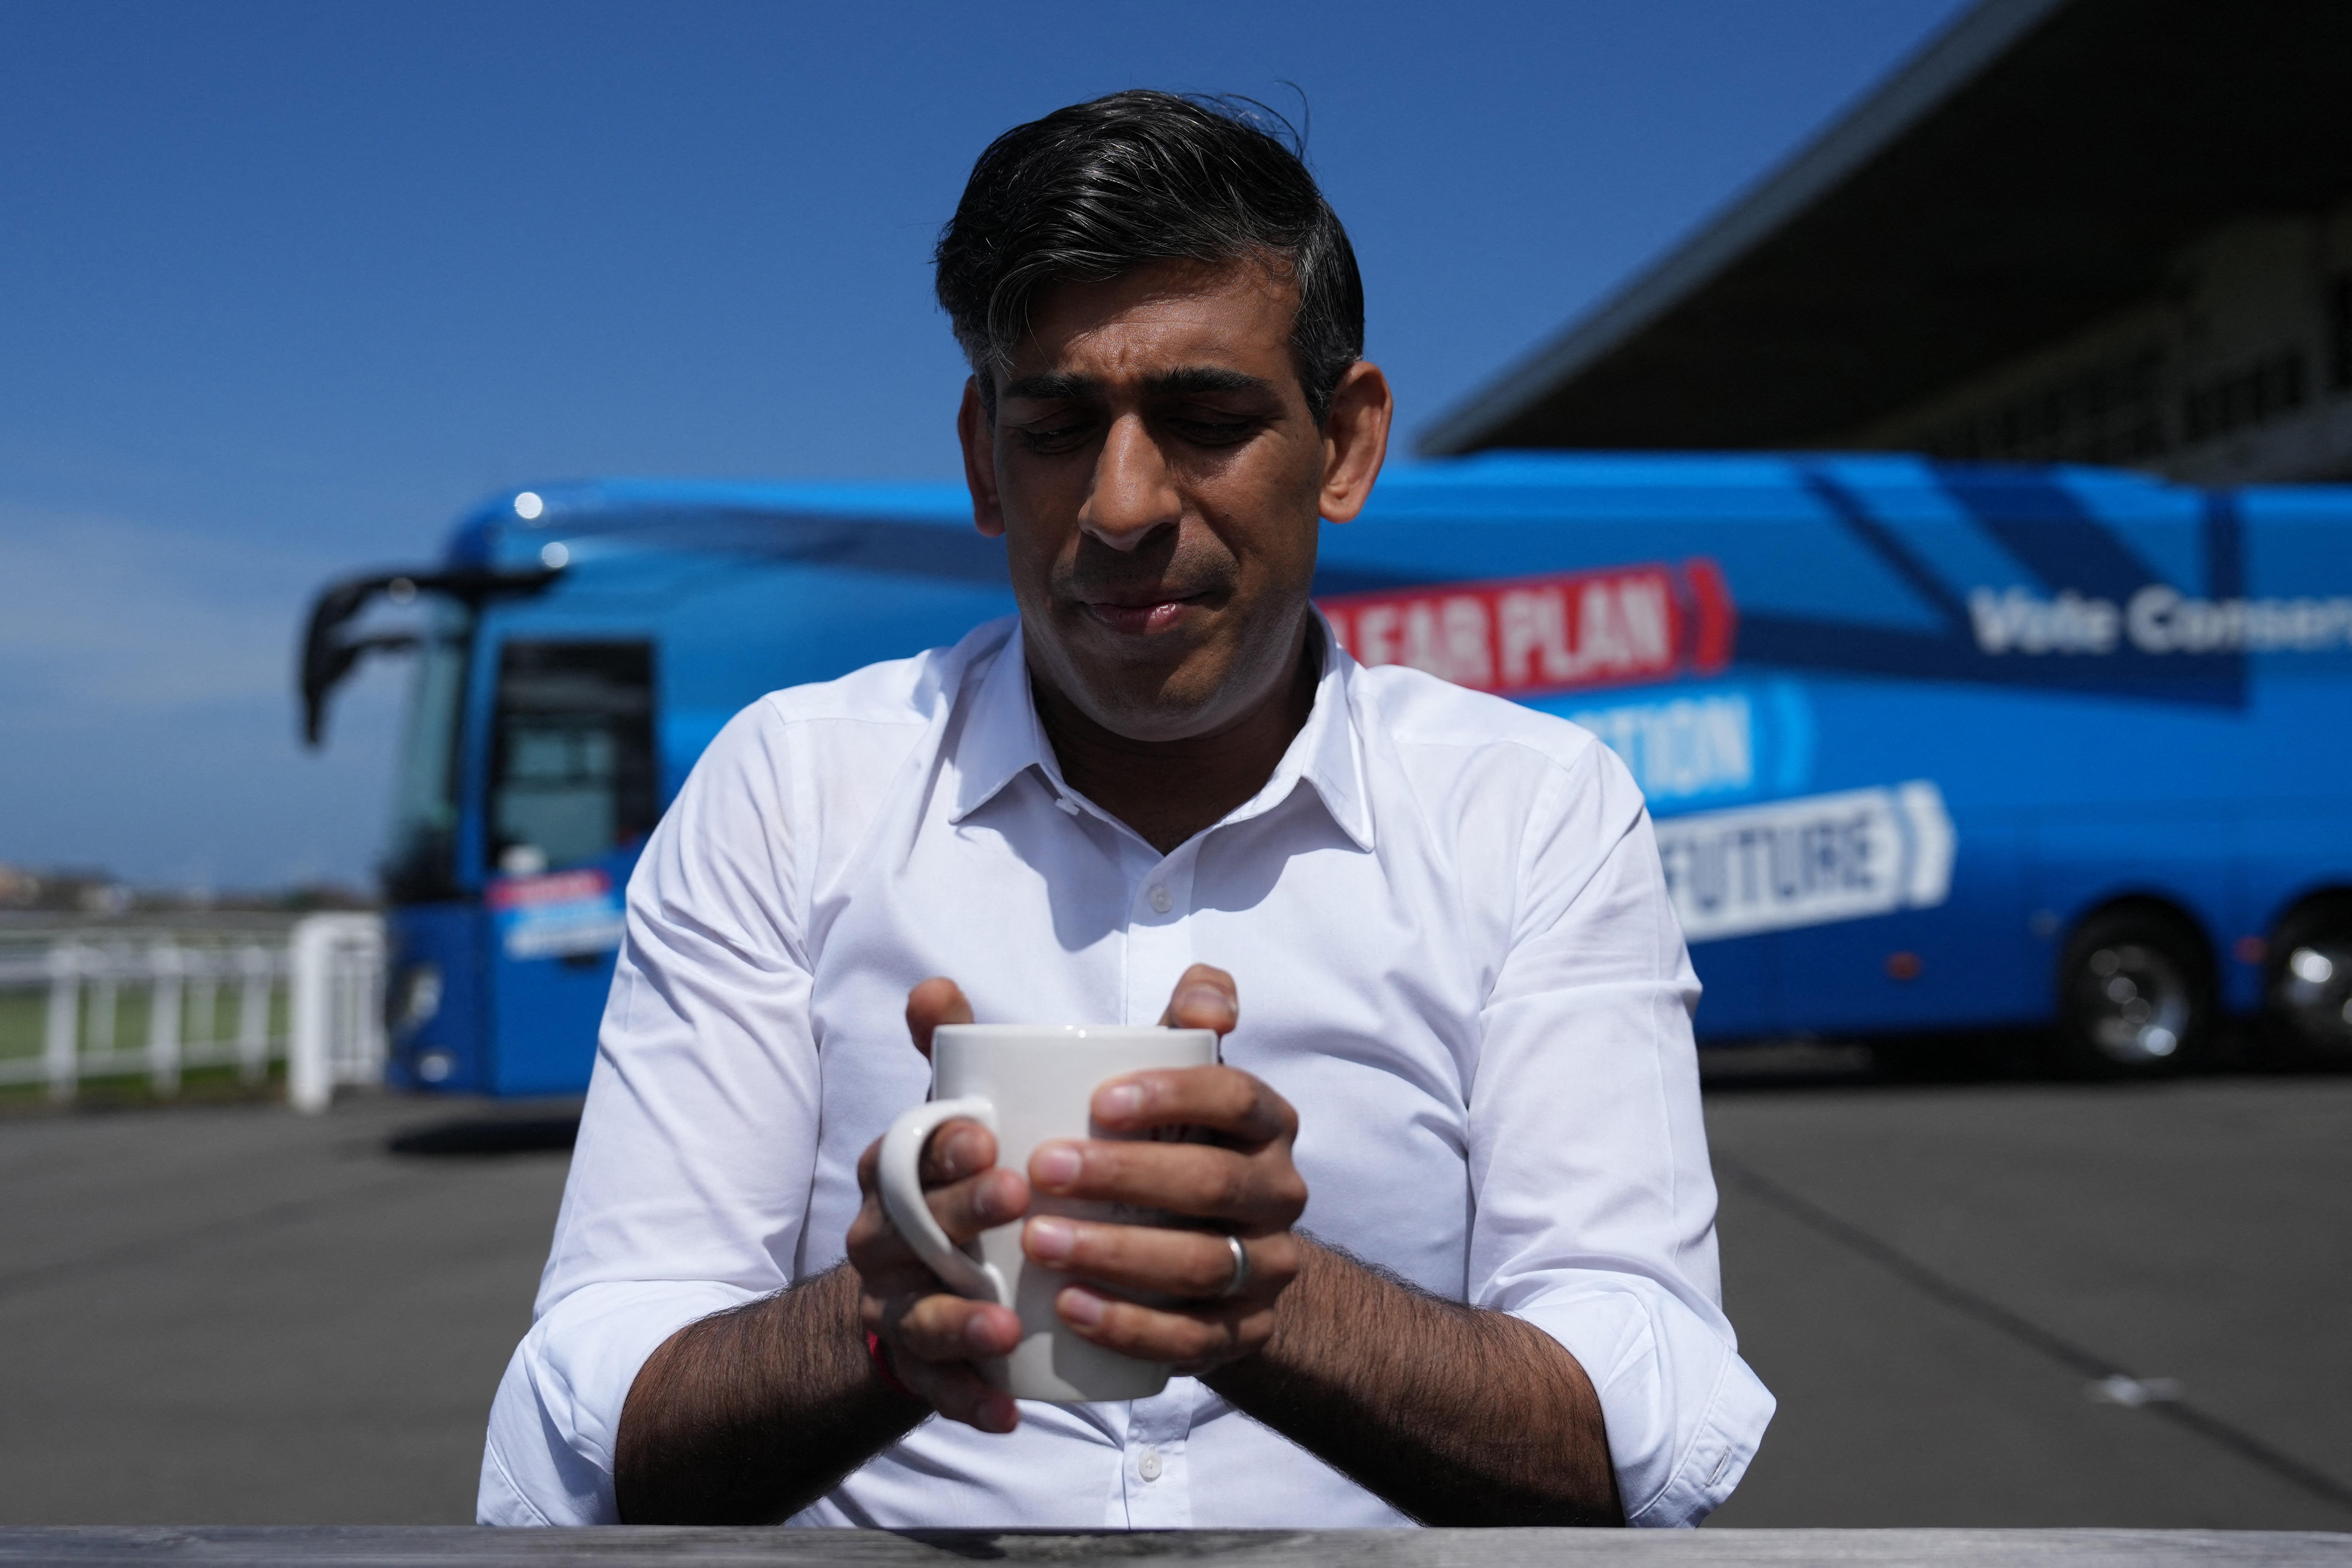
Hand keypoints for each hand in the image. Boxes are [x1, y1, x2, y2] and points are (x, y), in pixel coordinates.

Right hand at [845, 979, 1027, 1432]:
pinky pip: (932, 1391)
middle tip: (1017, 1200)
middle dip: (959, 1216)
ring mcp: (896, 1306)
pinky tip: (1009, 1411)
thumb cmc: (961, 1182)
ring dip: (959, 1322)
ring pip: (916, 1315)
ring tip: (1005, 1326)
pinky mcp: (917, 1366)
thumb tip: (935, 980)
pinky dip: (969, 1401)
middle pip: (911, 1230)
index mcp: (896, 1174)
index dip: (940, 1144)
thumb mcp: (958, 1117)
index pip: (904, 1154)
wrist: (924, 1282)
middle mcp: (884, 1240)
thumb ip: (964, 1050)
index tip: (986, 1134)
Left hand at [1024, 964, 1306, 1374]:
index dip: (1175, 1095)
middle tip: (1042, 1172)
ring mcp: (1268, 1264)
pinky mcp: (1245, 1332)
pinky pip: (1197, 1336)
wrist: (1195, 1261)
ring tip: (1039, 1244)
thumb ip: (1024, 1046)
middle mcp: (1278, 1188)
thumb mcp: (1109, 1095)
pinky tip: (1072, 1311)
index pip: (1234, 1094)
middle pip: (1215, 1181)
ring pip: (1205, 1262)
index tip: (1097, 1101)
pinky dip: (1133, 1326)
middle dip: (1128, 1176)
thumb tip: (932, 992)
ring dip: (1120, 1253)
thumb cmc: (1133, 1153)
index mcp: (1261, 1119)